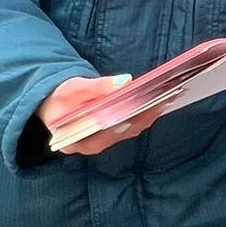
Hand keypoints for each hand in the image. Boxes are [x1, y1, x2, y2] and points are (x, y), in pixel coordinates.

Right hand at [37, 74, 164, 156]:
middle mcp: (94, 146)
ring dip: (151, 112)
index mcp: (79, 142)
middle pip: (126, 131)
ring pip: (133, 128)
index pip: (109, 133)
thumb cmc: (60, 98)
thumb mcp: (73, 89)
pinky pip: (133, 124)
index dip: (130, 119)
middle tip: (167, 96)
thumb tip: (126, 81)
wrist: (56, 104)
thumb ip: (97, 87)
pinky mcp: (114, 133)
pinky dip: (146, 111)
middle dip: (148, 113)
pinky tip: (160, 99)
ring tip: (169, 95)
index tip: (149, 104)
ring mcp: (106, 140)